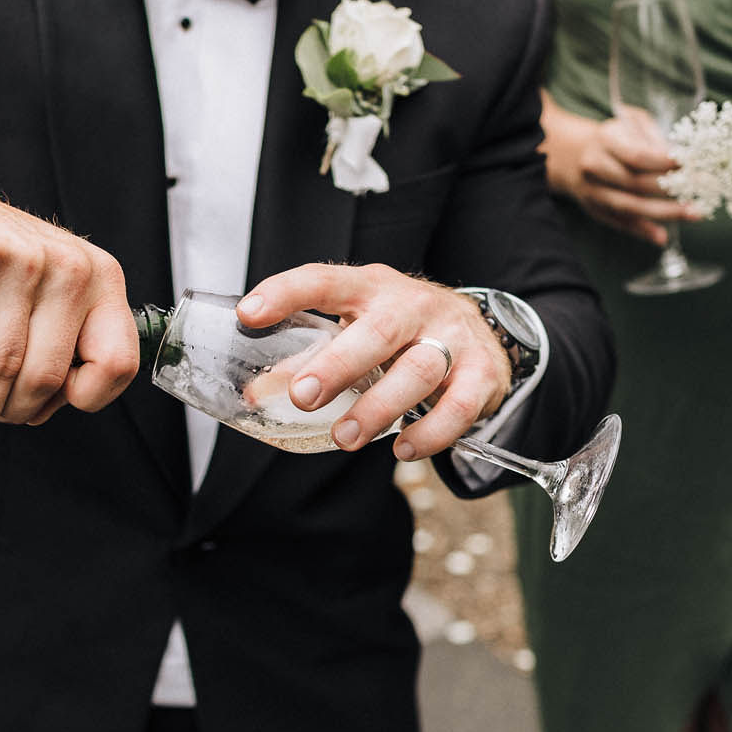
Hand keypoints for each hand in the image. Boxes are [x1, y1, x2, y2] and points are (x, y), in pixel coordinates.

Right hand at [0, 177, 139, 429]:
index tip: (50, 403)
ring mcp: (24, 257)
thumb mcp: (48, 297)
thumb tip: (45, 407)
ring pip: (4, 366)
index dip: (86, 398)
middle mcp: (71, 265)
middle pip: (48, 376)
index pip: (118, 362)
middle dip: (12, 413)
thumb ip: (65, 342)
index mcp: (103, 279)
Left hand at [237, 263, 511, 461]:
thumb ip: (308, 360)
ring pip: (418, 370)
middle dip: (338, 365)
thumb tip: (255, 395)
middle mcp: (413, 306)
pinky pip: (458, 406)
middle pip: (378, 330)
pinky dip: (430, 433)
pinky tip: (403, 449)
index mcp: (371, 288)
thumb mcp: (355, 330)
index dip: (286, 293)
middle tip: (303, 397)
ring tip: (344, 438)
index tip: (249, 314)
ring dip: (378, 408)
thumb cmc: (400, 333)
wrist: (480, 332)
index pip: (325, 281)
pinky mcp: (482, 372)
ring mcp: (452, 337)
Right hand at [547, 104, 700, 246]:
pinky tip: (662, 237)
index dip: (665, 163)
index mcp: (605, 141)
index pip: (637, 155)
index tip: (692, 164)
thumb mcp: (631, 122)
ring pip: (630, 206)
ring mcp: (593, 192)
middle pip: (636, 183)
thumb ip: (653, 137)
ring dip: (664, 212)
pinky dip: (642, 231)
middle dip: (672, 188)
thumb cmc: (613, 136)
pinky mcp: (594, 210)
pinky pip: (620, 223)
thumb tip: (682, 157)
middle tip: (705, 189)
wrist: (572, 154)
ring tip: (694, 214)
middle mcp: (595, 168)